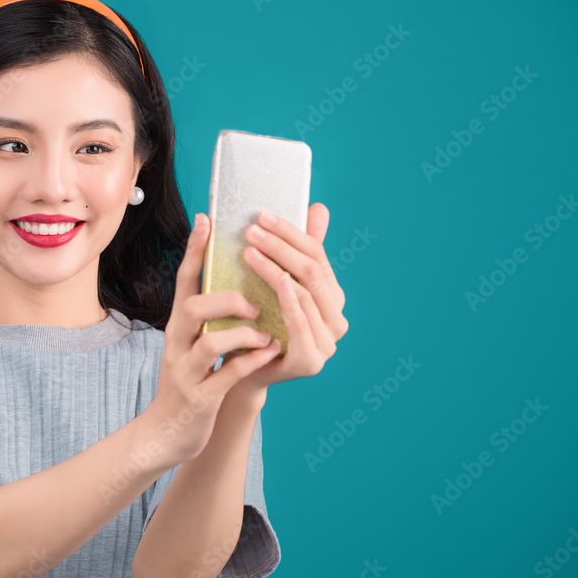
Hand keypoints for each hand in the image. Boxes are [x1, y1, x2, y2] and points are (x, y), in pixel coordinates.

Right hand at [146, 212, 283, 467]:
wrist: (166, 431)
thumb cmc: (191, 378)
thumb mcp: (196, 340)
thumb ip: (214, 311)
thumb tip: (235, 278)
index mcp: (180, 324)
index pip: (184, 280)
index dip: (193, 250)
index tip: (207, 219)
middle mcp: (178, 342)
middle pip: (192, 307)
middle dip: (227, 299)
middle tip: (255, 303)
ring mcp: (187, 370)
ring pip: (210, 342)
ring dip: (243, 334)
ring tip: (266, 333)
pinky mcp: (200, 397)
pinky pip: (226, 375)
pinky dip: (250, 362)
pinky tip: (269, 353)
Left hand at [222, 202, 348, 404]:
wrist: (240, 370)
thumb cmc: (257, 321)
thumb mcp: (275, 282)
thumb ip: (297, 249)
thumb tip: (319, 207)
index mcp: (333, 296)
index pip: (317, 254)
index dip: (291, 232)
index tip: (262, 215)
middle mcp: (337, 319)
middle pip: (313, 272)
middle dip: (281, 247)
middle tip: (252, 230)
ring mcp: (328, 344)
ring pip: (306, 294)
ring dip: (277, 268)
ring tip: (249, 250)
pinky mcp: (311, 362)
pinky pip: (302, 324)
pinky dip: (291, 301)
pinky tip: (277, 281)